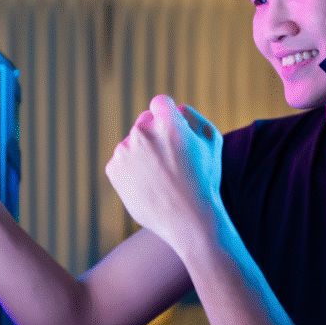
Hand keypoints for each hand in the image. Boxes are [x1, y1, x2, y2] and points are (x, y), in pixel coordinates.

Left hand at [105, 95, 222, 252]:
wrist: (189, 221)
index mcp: (167, 122)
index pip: (160, 103)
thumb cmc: (205, 181)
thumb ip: (195, 118)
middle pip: (144, 122)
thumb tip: (177, 109)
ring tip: (160, 178)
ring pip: (132, 143)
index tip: (172, 130)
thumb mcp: (213, 143)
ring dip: (142, 154)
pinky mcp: (113, 169)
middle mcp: (142, 133)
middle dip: (154, 134)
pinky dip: (131, 170)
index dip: (168, 116)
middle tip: (169, 160)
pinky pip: (121, 162)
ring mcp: (125, 151)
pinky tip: (148, 185)